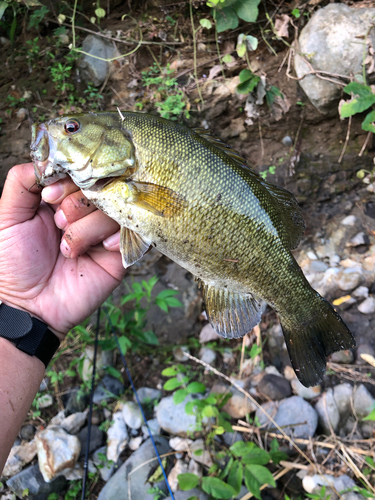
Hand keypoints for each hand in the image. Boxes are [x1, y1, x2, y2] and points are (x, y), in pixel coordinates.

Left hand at [0, 163, 124, 339]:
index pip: (79, 169)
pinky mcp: (120, 252)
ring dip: (86, 227)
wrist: (27, 306)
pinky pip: (128, 232)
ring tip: (69, 249)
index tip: (49, 198)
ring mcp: (104, 230)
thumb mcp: (7, 216)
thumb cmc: (13, 262)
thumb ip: (22, 182)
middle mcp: (86, 210)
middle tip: (57, 225)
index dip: (68, 178)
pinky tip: (97, 251)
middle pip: (100, 184)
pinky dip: (110, 238)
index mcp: (62, 197)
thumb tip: (46, 156)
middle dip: (75, 204)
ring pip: (113, 207)